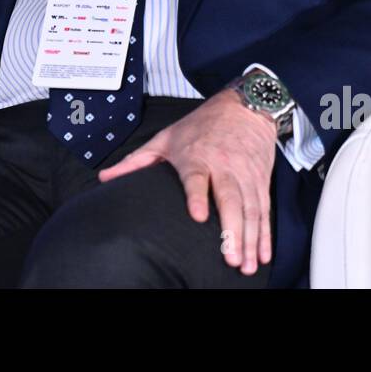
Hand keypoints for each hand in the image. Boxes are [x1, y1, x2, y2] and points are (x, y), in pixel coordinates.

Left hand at [97, 88, 277, 274]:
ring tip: (246, 265)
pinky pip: (263, 210)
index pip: (196, 177)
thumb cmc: (201, 124)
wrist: (244, 106)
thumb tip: (106, 177)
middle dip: (231, 230)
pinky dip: (265, 234)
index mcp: (197, 155)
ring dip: (250, 238)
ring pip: (250, 209)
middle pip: (229, 199)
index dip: (197, 196)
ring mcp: (244, 174)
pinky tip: (263, 254)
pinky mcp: (260, 180)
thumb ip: (136, 160)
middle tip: (229, 257)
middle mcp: (224, 165)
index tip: (198, 216)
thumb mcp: (165, 137)